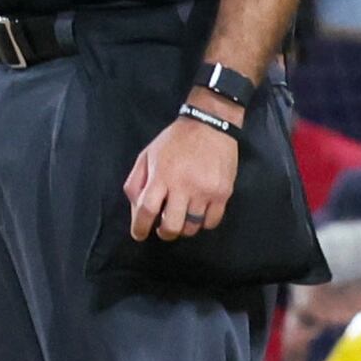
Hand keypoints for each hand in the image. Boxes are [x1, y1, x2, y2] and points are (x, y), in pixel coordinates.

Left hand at [126, 112, 241, 239]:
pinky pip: (212, 221)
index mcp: (161, 175)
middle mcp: (183, 186)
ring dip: (183, 228)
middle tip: (162, 229)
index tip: (139, 235)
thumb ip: (137, 181)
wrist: (210, 126)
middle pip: (172, 224)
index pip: (146, 209)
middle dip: (164, 233)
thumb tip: (136, 209)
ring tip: (180, 219)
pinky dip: (203, 224)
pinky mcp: (223, 193)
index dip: (140, 227)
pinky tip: (198, 215)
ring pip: (192, 226)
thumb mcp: (147, 155)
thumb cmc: (174, 141)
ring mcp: (205, 191)